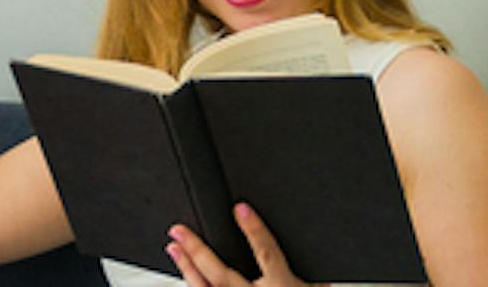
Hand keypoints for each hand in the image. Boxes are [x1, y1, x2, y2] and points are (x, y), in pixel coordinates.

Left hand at [163, 204, 312, 286]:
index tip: (240, 209)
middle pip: (222, 275)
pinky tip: (186, 277)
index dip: (254, 231)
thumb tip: (313, 255)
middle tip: (180, 231)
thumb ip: (311, 277)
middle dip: (198, 251)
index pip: (267, 254)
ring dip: (187, 270)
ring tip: (174, 248)